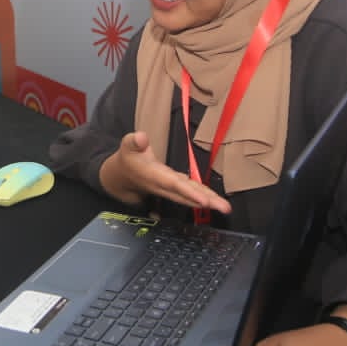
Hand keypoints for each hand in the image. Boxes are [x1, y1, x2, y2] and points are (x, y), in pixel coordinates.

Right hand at [97, 132, 230, 213]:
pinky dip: (204, 197)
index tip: (204, 200)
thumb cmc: (128, 159)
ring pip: (191, 196)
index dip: (188, 192)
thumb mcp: (127, 146)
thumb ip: (134, 141)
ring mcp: (170, 189)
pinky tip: (215, 201)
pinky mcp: (175, 188)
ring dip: (208, 202)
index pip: (173, 184)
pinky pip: (191, 194)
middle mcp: (164, 186)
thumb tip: (141, 137)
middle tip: (224, 208)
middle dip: (206, 201)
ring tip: (224, 207)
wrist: (122, 178)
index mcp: (154, 176)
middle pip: (187, 195)